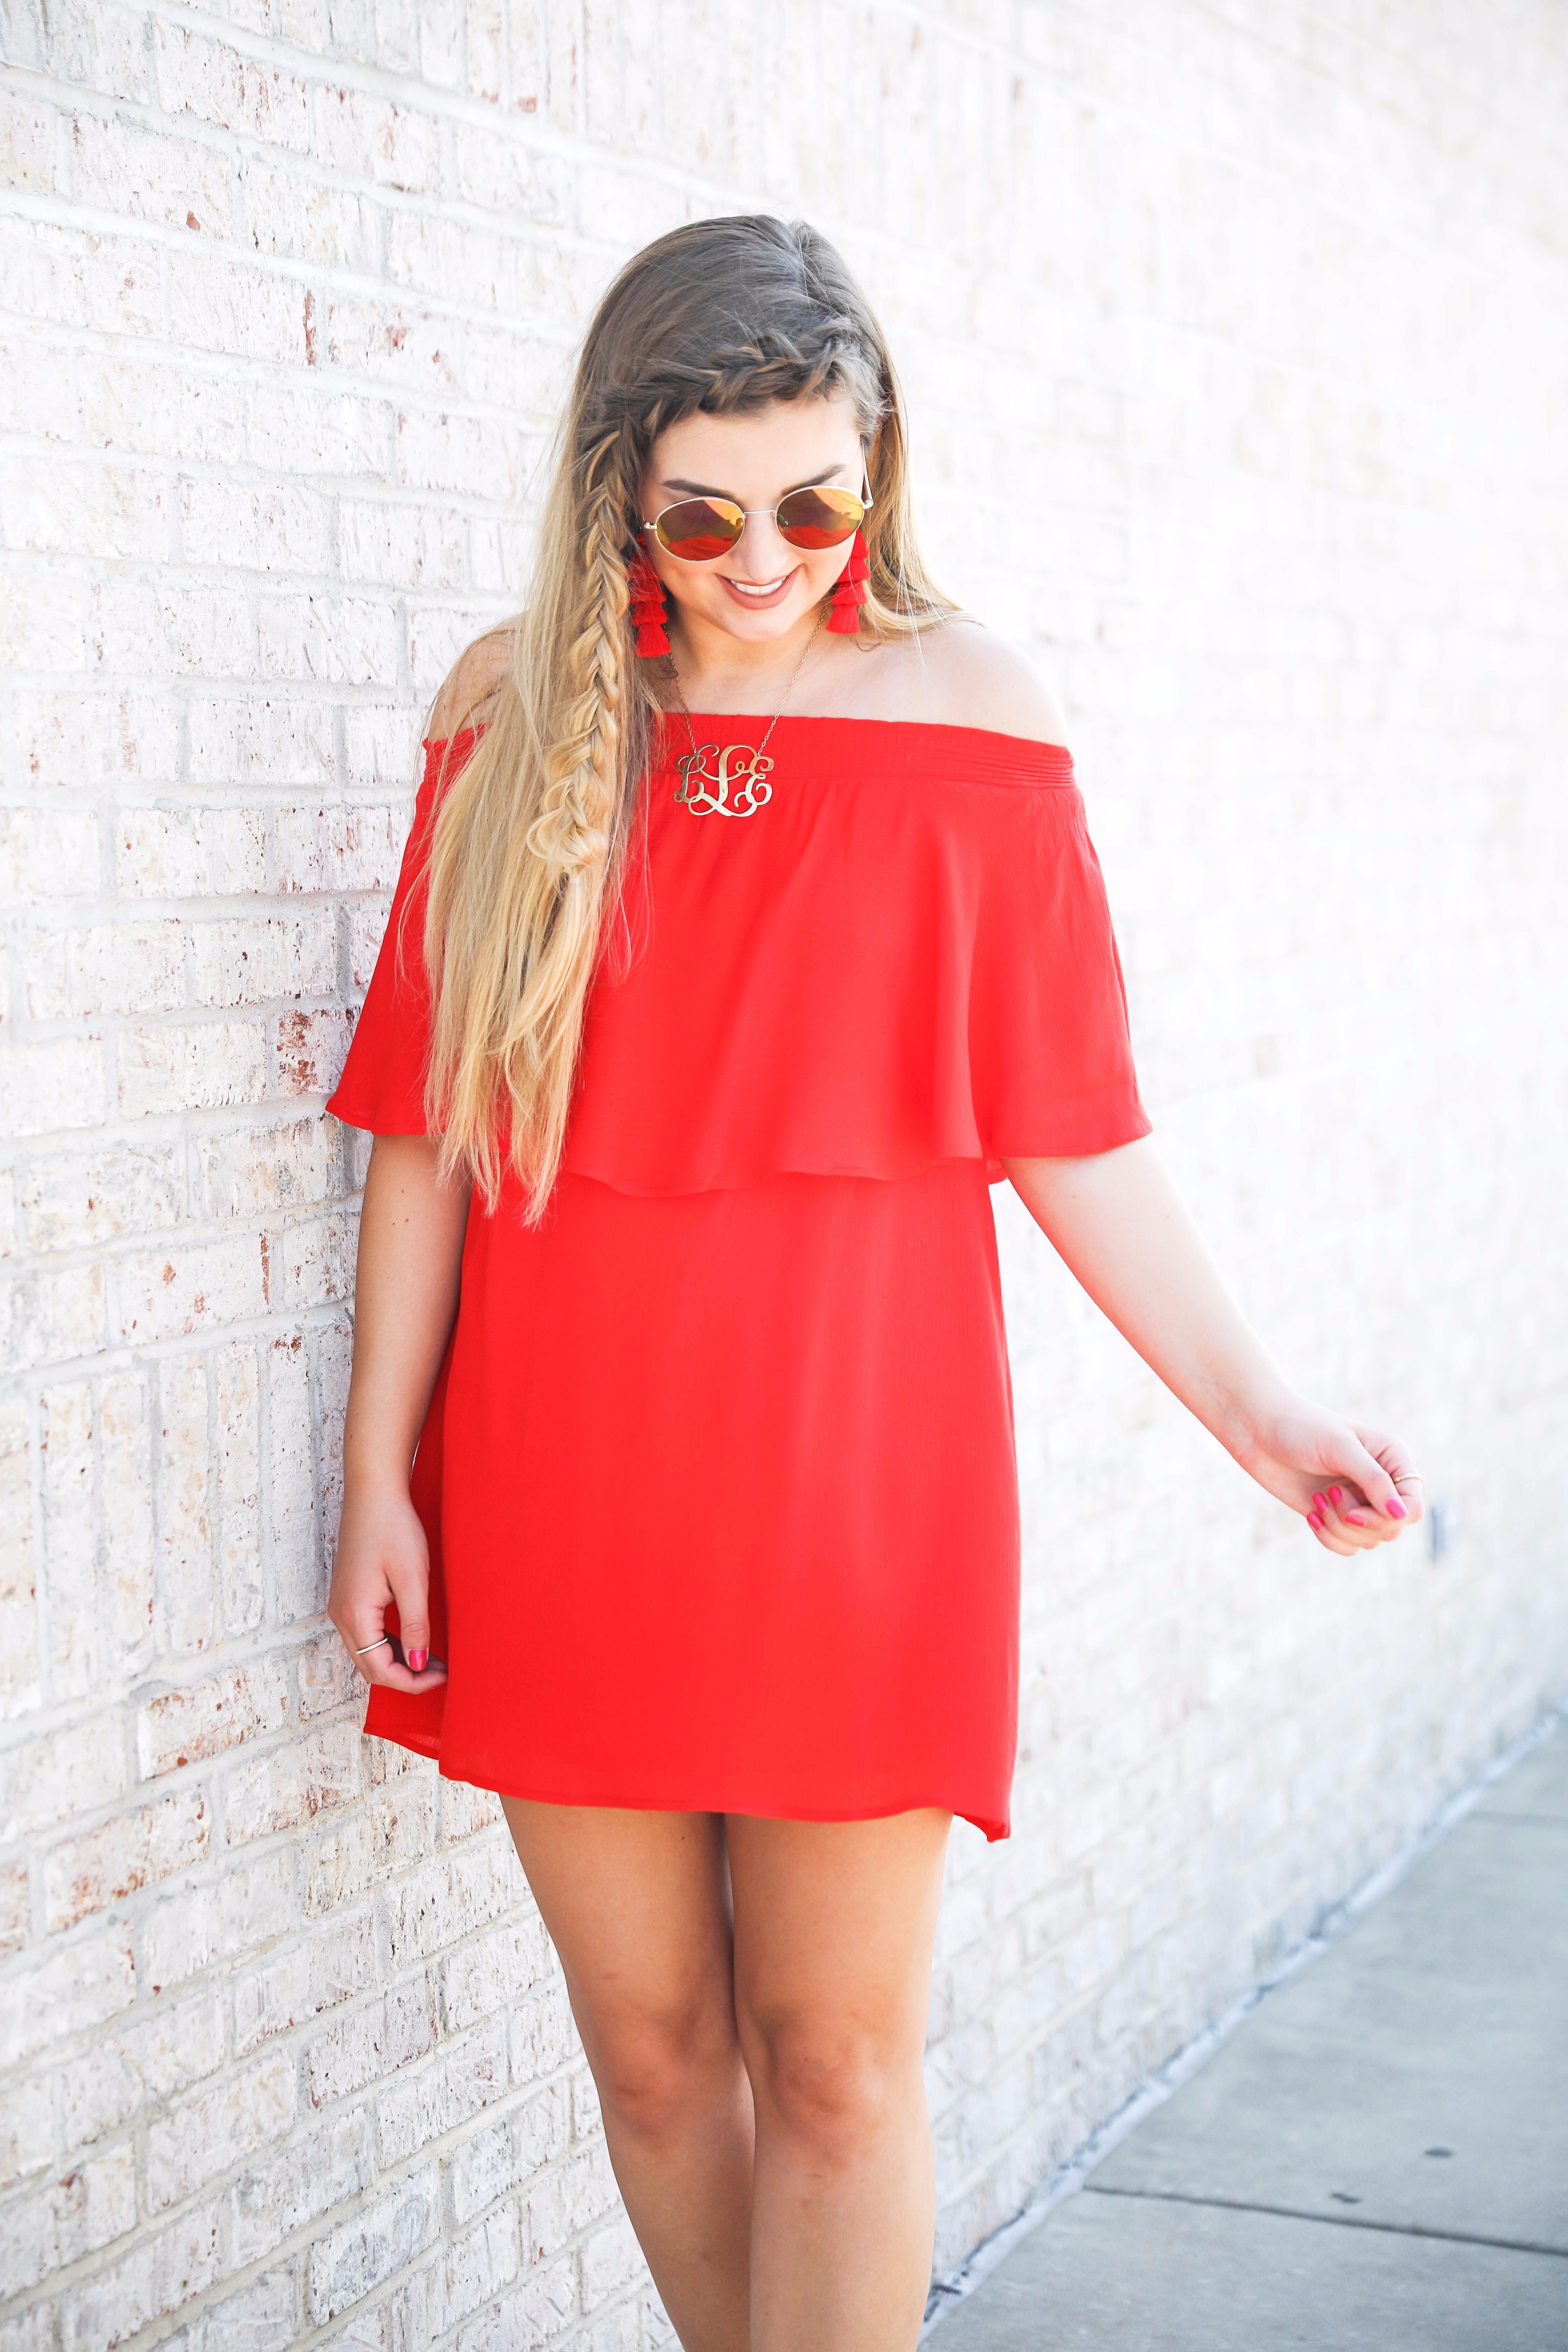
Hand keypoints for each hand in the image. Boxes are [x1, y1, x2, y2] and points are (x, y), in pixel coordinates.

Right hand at [328, 1481, 447, 1690]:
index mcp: (355, 1614)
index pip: (380, 1669)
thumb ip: (415, 1625)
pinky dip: (389, 1645)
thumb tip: (419, 1664)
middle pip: (369, 1667)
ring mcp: (341, 1606)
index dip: (412, 1681)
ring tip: (433, 1658)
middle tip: (441, 1672)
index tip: (442, 1676)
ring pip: (366, 1653)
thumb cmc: (393, 1528)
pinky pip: (366, 1635)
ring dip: (398, 1662)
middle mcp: (341, 1615)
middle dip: (405, 1677)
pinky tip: (414, 1639)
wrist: (373, 1493)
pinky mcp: (348, 1597)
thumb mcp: (412, 1578)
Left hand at [1236, 1395, 1424, 1555]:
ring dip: (1340, 1528)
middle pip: (1392, 1529)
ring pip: (1369, 1540)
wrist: (1259, 1430)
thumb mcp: (1340, 1449)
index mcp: (1393, 1460)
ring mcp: (1358, 1501)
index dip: (1388, 1518)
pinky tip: (1311, 1514)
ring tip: (1319, 1499)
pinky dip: (1329, 1537)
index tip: (1353, 1511)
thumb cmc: (1301, 1428)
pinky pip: (1348, 1546)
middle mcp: (1381, 1484)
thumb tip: (1401, 1515)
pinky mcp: (1334, 1515)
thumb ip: (1373, 1481)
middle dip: (1359, 1522)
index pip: (1412, 1508)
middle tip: (1330, 1495)